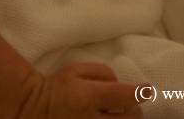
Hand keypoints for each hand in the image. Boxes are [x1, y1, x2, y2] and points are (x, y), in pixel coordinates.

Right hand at [19, 63, 140, 117]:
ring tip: (123, 116)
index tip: (148, 89)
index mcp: (89, 97)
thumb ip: (101, 72)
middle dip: (135, 110)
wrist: (35, 109)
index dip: (141, 92)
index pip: (125, 96)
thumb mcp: (76, 69)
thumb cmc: (58, 86)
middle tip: (132, 105)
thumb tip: (121, 84)